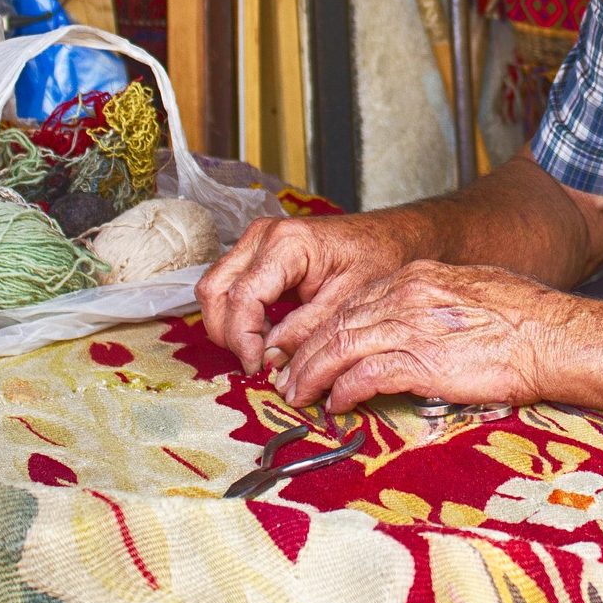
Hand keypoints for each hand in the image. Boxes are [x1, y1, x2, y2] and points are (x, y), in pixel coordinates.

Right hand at [195, 213, 418, 372]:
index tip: (258, 367)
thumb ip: (306, 331)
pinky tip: (266, 334)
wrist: (387, 236)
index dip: (243, 338)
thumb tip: (270, 360)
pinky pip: (229, 286)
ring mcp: (256, 241)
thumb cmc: (376, 258)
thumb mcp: (348, 301)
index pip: (242, 296)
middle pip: (215, 290)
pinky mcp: (257, 253)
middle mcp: (263, 236)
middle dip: (229, 333)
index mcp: (288, 242)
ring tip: (263, 350)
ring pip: (214, 288)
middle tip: (256, 363)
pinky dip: (238, 315)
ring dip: (230, 325)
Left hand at [278, 260, 569, 413]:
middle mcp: (406, 294)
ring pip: (340, 347)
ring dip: (313, 374)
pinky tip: (336, 405)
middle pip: (338, 322)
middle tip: (291, 377)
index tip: (314, 348)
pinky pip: (364, 376)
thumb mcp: (471, 289)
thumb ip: (436, 300)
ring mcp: (411, 325)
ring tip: (299, 395)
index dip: (327, 327)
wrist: (552, 334)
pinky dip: (344, 392)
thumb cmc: (524, 317)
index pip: (355, 300)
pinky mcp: (420, 361)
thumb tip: (421, 321)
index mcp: (417, 275)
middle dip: (307, 352)